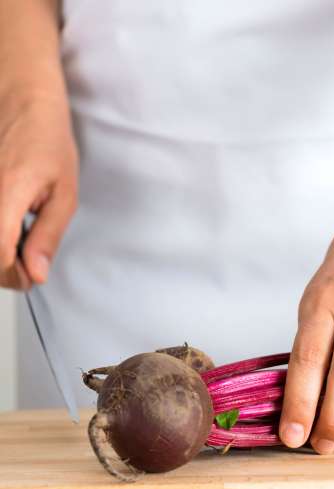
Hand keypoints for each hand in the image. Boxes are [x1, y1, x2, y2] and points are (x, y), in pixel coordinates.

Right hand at [0, 96, 77, 288]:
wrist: (22, 100)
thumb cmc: (46, 139)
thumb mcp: (63, 192)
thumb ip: (48, 234)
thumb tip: (37, 271)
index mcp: (6, 194)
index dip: (13, 275)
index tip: (30, 279)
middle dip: (3, 270)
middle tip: (27, 269)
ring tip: (18, 251)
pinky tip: (8, 232)